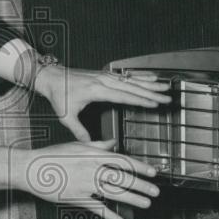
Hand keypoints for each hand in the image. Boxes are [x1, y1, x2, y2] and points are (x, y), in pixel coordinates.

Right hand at [0, 139, 159, 218]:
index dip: (140, 167)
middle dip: (141, 185)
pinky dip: (109, 214)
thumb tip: (113, 143)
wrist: (31, 169)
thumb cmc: (51, 156)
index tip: (153, 172)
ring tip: (145, 204)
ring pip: (114, 192)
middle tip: (155, 191)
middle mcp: (91, 169)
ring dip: (132, 199)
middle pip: (122, 178)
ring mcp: (85, 185)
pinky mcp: (77, 198)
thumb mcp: (75, 145)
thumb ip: (97, 145)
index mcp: (92, 155)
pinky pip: (97, 208)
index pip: (122, 160)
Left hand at [34, 65, 171, 141]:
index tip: (154, 104)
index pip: (123, 96)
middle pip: (132, 87)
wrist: (51, 77)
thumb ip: (79, 130)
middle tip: (167, 97)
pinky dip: (140, 76)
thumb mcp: (66, 115)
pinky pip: (126, 75)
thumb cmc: (58, 94)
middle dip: (152, 92)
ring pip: (131, 79)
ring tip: (165, 85)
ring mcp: (104, 76)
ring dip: (150, 83)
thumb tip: (89, 144)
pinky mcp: (104, 74)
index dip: (140, 100)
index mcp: (96, 90)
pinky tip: (150, 77)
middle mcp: (103, 81)